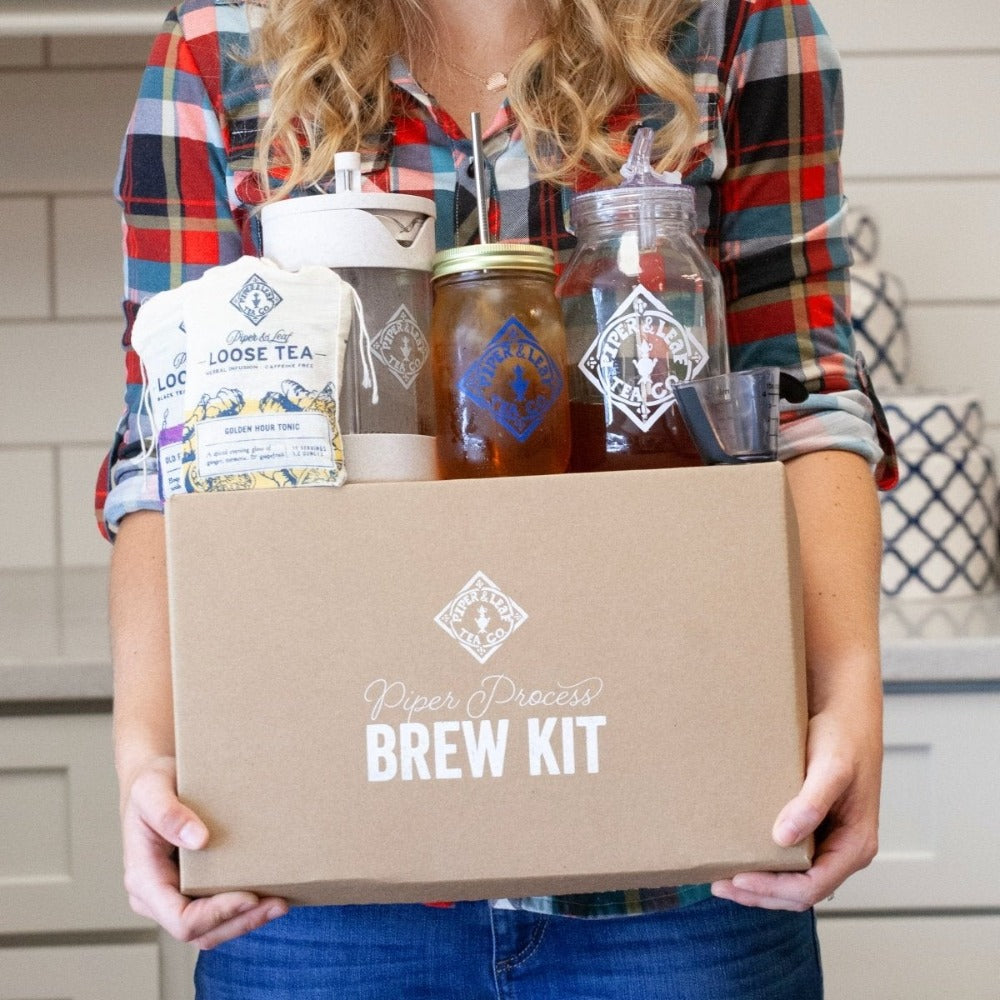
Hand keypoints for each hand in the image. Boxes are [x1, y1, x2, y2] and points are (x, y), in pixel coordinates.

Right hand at [121, 756, 288, 947]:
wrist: (154, 779)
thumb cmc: (150, 784)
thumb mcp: (151, 789)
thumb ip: (169, 814)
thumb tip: (199, 840)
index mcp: (143, 879)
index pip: (180, 919)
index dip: (216, 915)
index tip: (249, 896)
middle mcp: (157, 896)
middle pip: (200, 932)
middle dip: (241, 921)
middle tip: (278, 903)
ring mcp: (175, 895)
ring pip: (212, 929)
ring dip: (247, 920)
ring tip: (280, 903)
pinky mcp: (193, 887)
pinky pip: (218, 911)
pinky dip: (244, 908)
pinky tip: (269, 893)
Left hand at [710, 705, 880, 910]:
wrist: (846, 713)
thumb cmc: (843, 737)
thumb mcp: (831, 767)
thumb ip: (812, 803)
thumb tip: (784, 837)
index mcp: (856, 844)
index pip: (813, 886)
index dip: (774, 889)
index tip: (739, 878)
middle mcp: (843, 849)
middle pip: (800, 892)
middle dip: (760, 893)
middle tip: (719, 885)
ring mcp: (828, 841)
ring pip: (793, 879)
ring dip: (760, 884)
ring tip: (722, 878)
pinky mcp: (814, 828)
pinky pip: (789, 858)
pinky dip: (765, 865)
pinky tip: (739, 855)